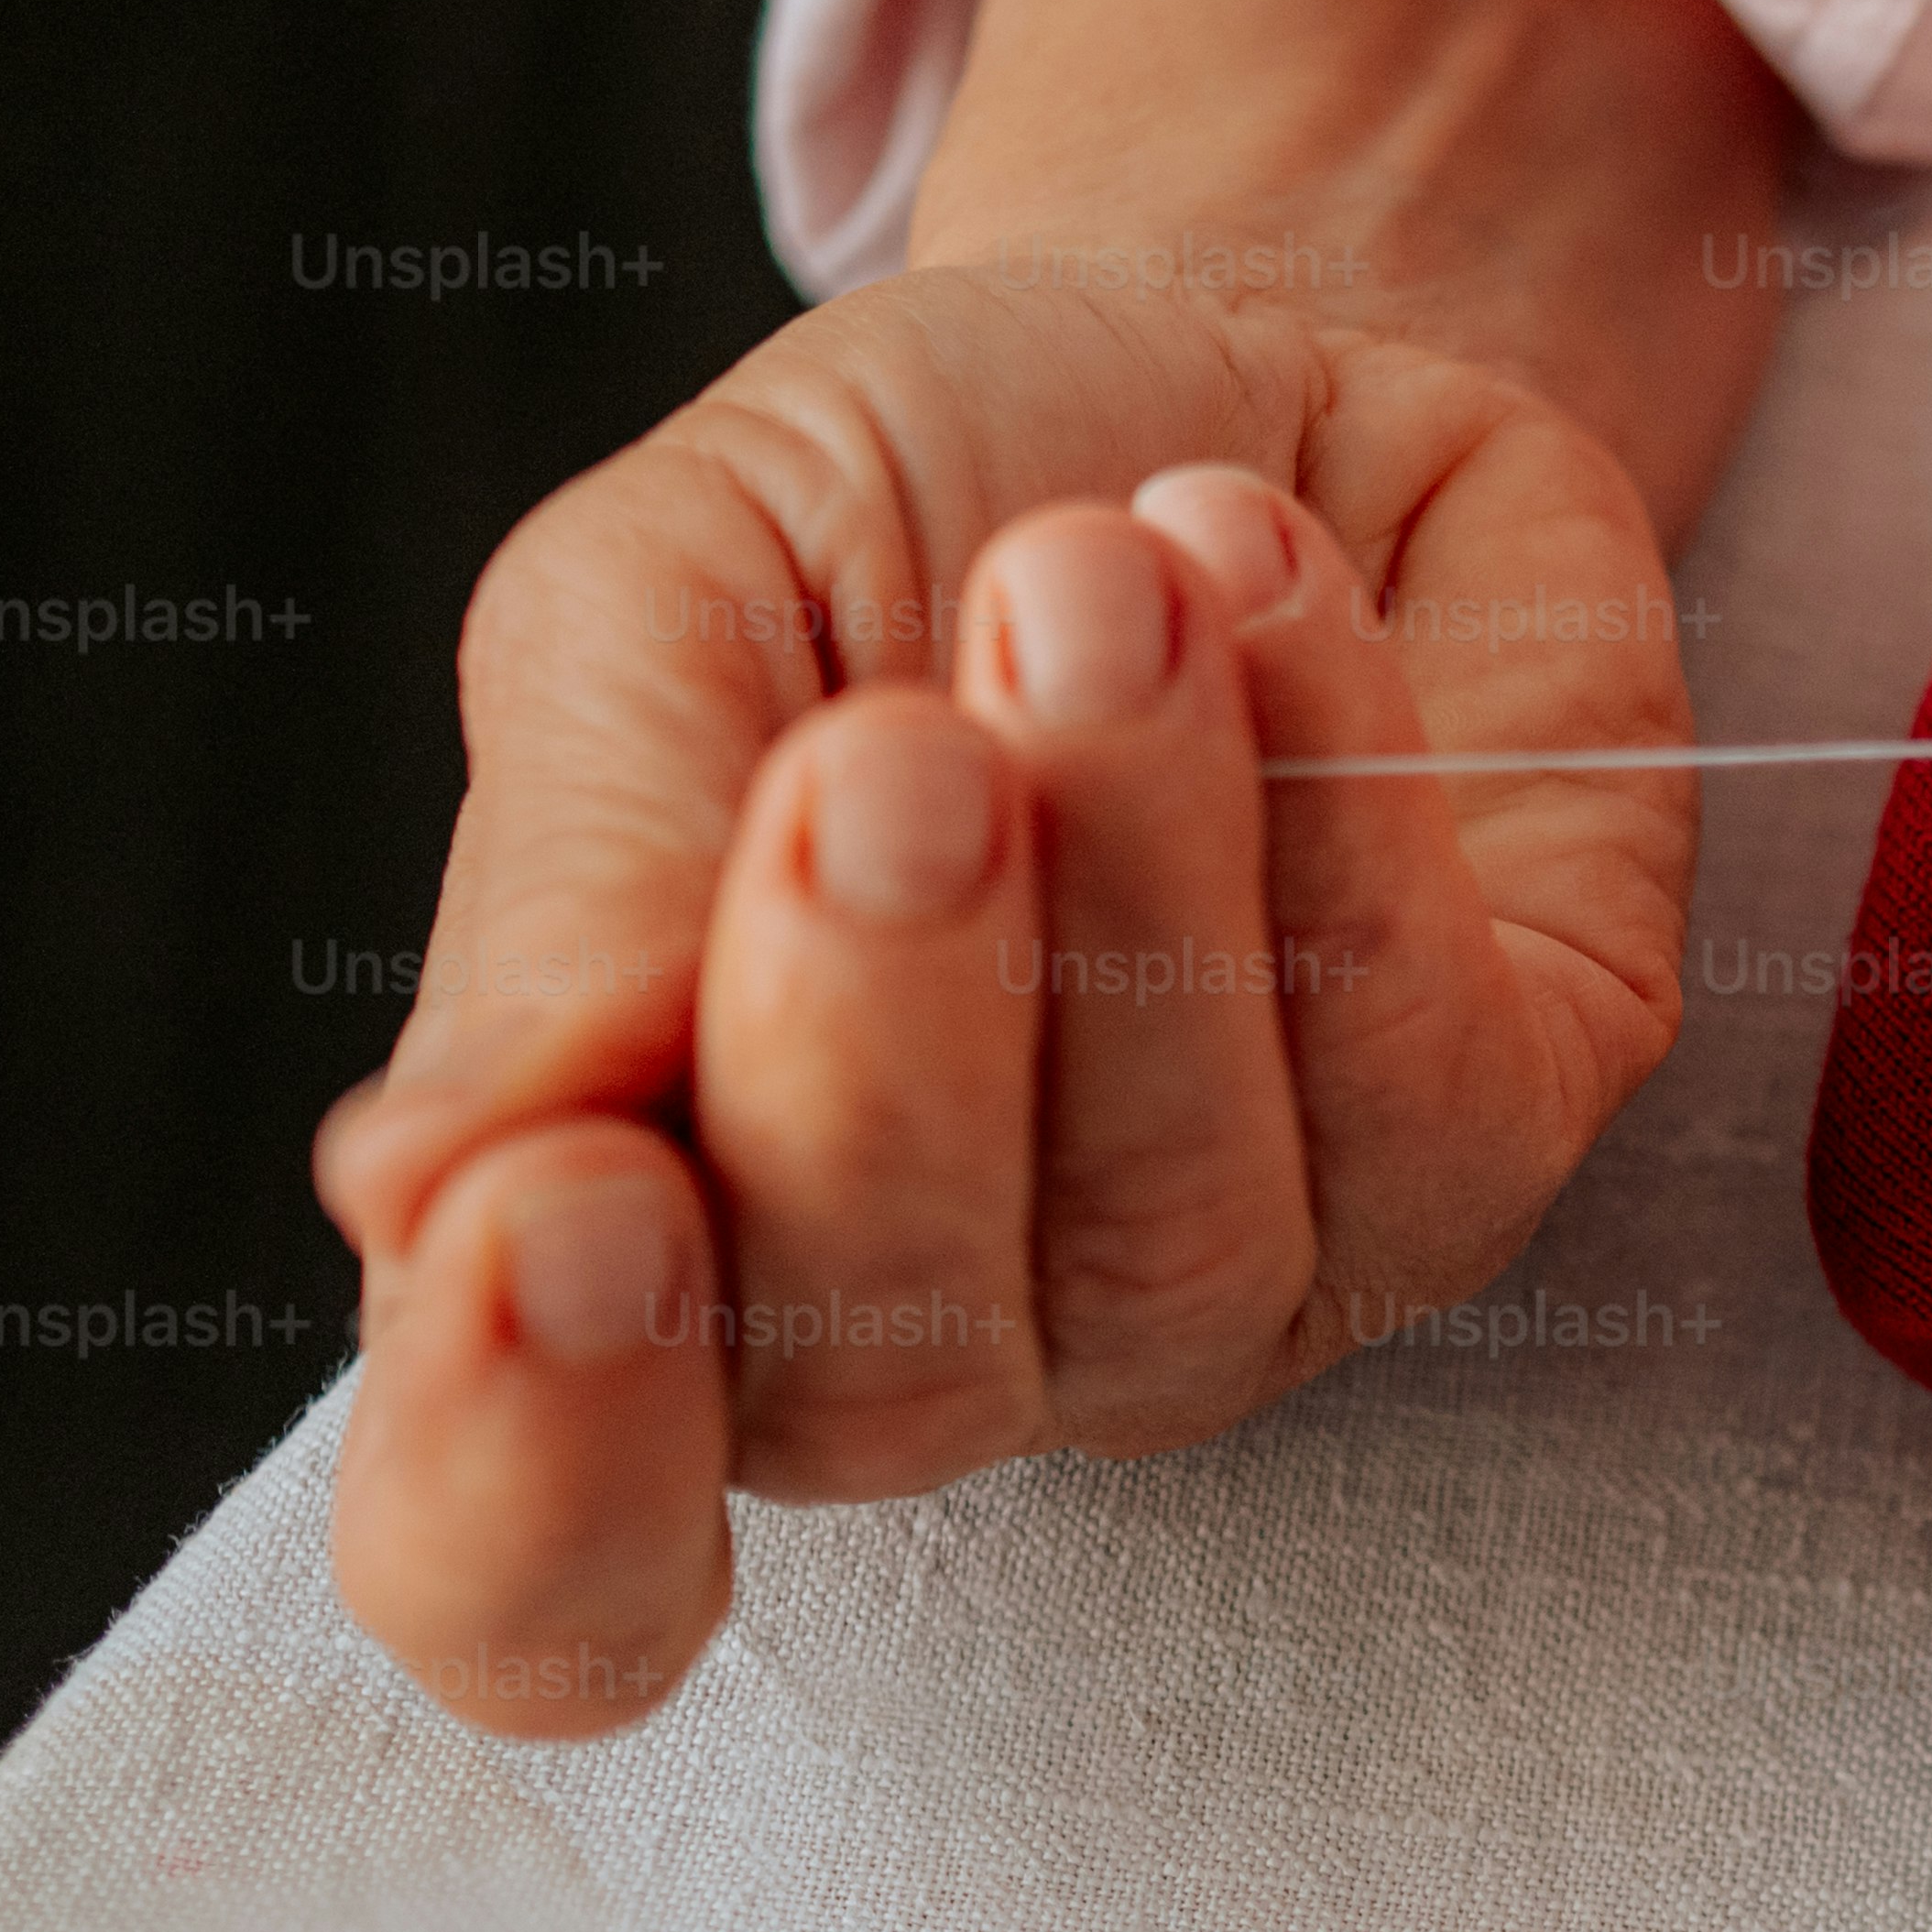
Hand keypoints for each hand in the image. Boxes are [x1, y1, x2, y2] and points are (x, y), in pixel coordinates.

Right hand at [317, 0, 1795, 1740]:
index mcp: (666, 1258)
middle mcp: (962, 1327)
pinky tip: (1261, 578)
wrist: (1210, 363)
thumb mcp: (657, 620)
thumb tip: (428, 1187)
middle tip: (892, 754)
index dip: (532, 1473)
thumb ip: (566, 891)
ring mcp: (1252, 1271)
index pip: (550, 1569)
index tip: (545, 1214)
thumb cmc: (901, 531)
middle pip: (891, 1373)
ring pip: (1185, 1221)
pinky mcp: (1503, 1135)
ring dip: (1139, 872)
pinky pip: (1435, 1074)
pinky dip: (1346, 802)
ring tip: (1091, 574)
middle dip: (880, 1051)